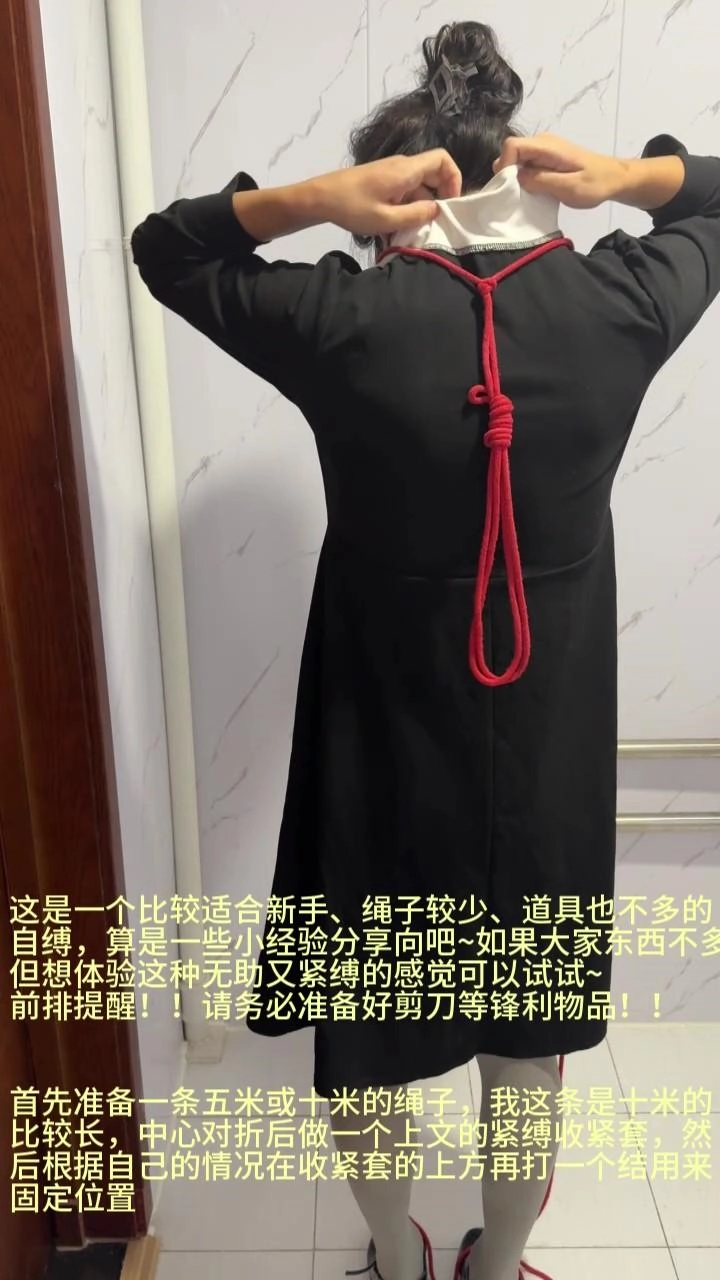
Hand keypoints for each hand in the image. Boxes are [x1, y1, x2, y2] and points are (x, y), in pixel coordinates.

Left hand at [311, 150, 462, 235]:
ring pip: (420, 185)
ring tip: (417, 228)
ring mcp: (392, 173)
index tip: (451, 203)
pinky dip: (410, 205)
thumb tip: (437, 210)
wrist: (320, 198)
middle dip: (441, 195)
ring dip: (423, 204)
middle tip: (437, 220)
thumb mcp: (386, 219)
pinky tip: (401, 224)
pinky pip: (406, 190)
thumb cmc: (351, 207)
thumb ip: (415, 215)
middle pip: (434, 173)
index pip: (443, 159)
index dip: (454, 178)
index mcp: (406, 170)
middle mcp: (402, 166)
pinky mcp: (383, 181)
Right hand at [493, 133, 625, 208]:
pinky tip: (535, 191)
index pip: (511, 145)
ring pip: (517, 160)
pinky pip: (526, 165)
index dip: (505, 166)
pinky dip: (525, 179)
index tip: (510, 188)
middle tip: (517, 196)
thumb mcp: (568, 187)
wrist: (614, 179)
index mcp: (546, 146)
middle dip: (508, 174)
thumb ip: (540, 181)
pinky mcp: (546, 158)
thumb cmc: (595, 184)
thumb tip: (516, 177)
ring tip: (527, 195)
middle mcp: (542, 142)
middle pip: (511, 152)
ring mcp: (544, 150)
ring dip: (516, 178)